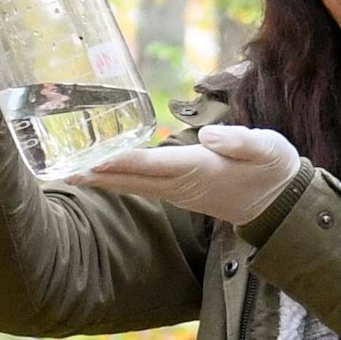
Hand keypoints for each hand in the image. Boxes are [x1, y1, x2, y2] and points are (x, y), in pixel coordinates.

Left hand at [62, 124, 305, 223]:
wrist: (281, 203)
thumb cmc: (273, 169)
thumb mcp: (268, 148)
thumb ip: (240, 140)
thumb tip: (208, 136)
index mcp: (198, 170)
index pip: (149, 164)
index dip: (117, 161)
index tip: (88, 159)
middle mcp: (181, 184)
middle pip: (130, 179)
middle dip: (96, 174)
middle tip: (59, 171)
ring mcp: (179, 192)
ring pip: (132, 185)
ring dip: (101, 179)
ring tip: (69, 172)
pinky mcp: (180, 192)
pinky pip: (141, 186)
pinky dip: (117, 180)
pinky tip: (101, 174)